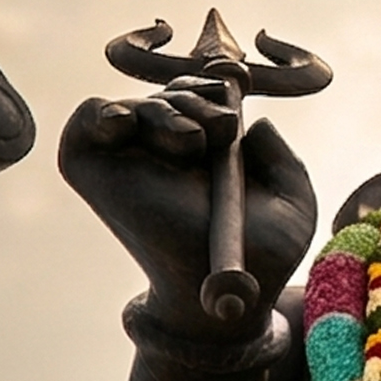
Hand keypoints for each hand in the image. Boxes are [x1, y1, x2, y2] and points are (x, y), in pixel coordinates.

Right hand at [59, 78, 316, 342]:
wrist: (226, 295)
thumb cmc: (262, 258)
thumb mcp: (293, 203)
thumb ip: (283, 159)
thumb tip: (255, 124)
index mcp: (210, 154)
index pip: (203, 95)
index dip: (217, 84)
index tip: (241, 84)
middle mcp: (168, 154)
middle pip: (175, 92)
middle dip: (200, 97)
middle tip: (221, 129)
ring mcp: (130, 160)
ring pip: (141, 102)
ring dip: (170, 108)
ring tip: (193, 143)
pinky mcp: (94, 170)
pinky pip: (88, 118)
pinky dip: (104, 110)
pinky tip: (126, 121)